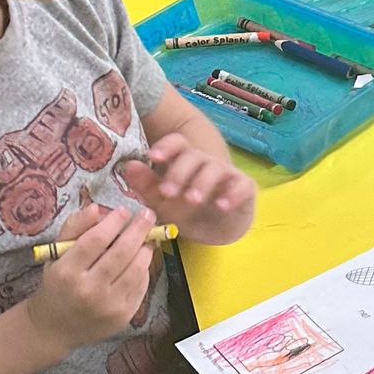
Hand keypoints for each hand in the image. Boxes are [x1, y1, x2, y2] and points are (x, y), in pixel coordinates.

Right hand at [26, 204, 159, 353]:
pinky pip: (141, 286)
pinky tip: (141, 259)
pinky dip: (144, 269)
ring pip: (136, 270)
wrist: (54, 328)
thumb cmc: (56, 283)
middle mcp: (88, 290)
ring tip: (147, 238)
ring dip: (145, 249)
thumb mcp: (56, 253)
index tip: (124, 211)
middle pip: (121, 253)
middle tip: (147, 215)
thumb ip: (74, 227)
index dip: (113, 222)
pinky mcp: (123, 317)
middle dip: (138, 230)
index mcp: (66, 272)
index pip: (95, 241)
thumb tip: (96, 208)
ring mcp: (108, 306)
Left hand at [124, 134, 254, 244]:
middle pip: (194, 155)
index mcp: (184, 161)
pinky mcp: (245, 187)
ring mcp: (227, 173)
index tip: (152, 157)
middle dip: (179, 172)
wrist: (218, 230)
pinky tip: (221, 206)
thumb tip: (128, 166)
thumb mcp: (163, 202)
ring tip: (192, 200)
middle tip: (167, 192)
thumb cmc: (188, 212)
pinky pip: (241, 185)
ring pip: (215, 168)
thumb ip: (146, 185)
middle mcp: (206, 163)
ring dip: (202, 182)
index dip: (166, 147)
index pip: (177, 143)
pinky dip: (232, 194)